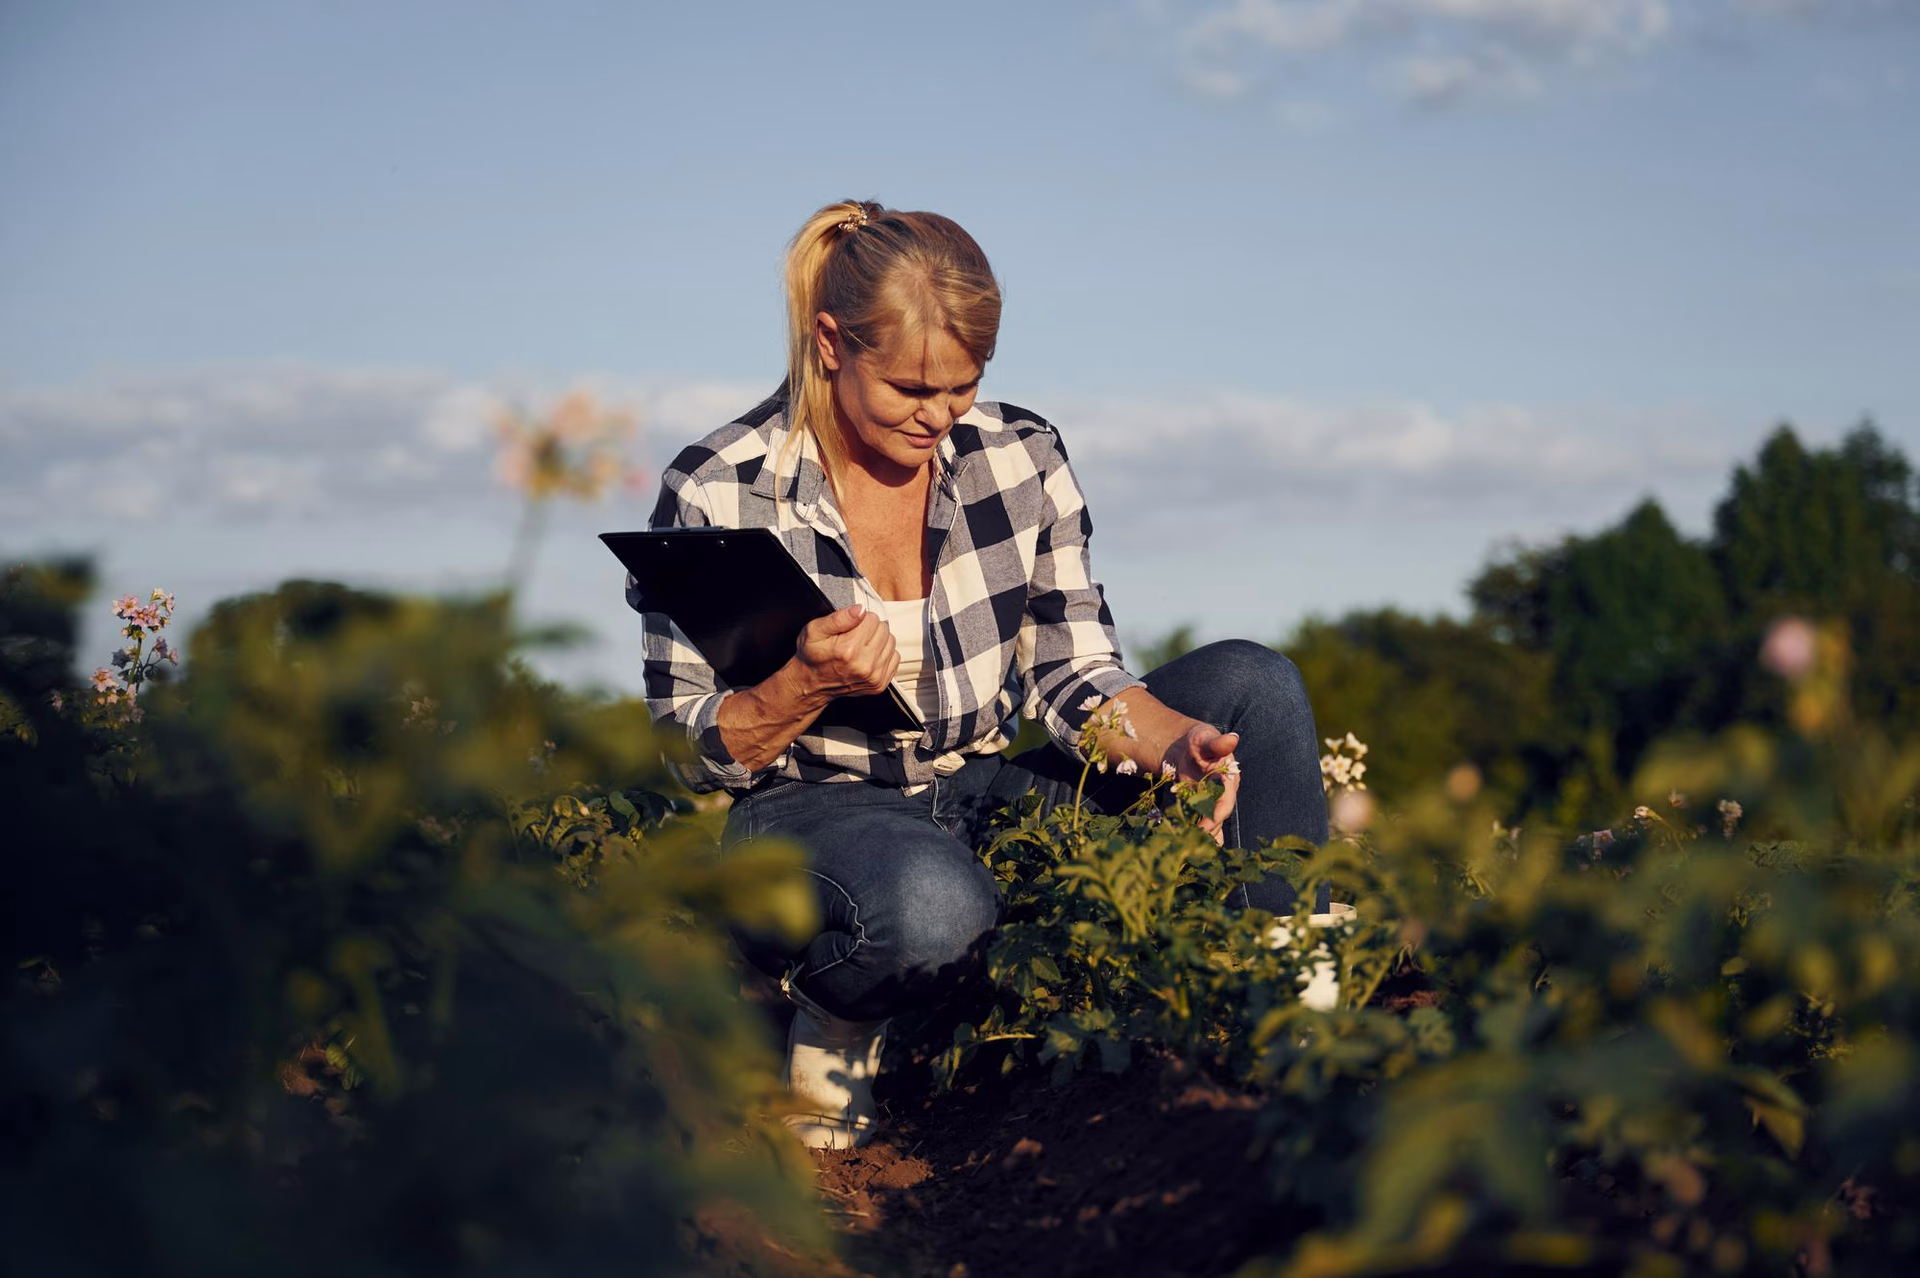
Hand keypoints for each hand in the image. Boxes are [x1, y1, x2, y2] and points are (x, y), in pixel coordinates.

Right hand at [792, 605, 898, 701]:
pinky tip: (868, 656)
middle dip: (870, 629)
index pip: (872, 618)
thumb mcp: (815, 630)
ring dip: (878, 641)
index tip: (850, 627)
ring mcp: (873, 677)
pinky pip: (894, 658)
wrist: (811, 683)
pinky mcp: (880, 684)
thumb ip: (839, 618)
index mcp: (848, 649)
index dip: (860, 619)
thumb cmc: (813, 656)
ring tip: (861, 646)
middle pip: (884, 629)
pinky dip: (883, 654)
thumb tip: (860, 610)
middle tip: (855, 636)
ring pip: (891, 642)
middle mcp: (864, 665)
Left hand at [1162, 722, 1239, 844]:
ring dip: (1203, 840)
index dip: (1214, 815)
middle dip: (1205, 832)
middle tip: (1188, 844)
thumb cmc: (1199, 741)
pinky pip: (1206, 829)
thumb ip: (1217, 742)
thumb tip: (1233, 738)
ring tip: (1188, 852)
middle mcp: (1225, 796)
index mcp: (1229, 780)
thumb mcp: (1205, 739)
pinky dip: (1201, 840)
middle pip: (1218, 820)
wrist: (1189, 749)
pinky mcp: (1205, 811)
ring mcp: (1216, 805)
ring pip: (1214, 828)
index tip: (1201, 827)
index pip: (1225, 802)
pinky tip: (1191, 854)